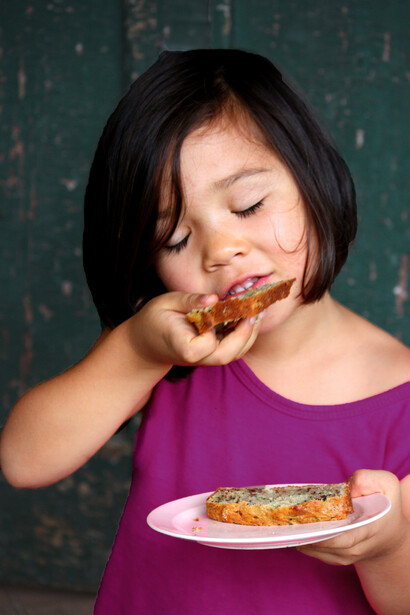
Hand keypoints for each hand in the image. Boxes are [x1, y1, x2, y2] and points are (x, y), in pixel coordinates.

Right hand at [128, 291, 264, 368]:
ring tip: (258, 311)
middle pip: (229, 354)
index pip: (210, 341)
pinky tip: (250, 316)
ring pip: (235, 354)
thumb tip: (213, 298)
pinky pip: (234, 349)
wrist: (145, 345)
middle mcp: (198, 359)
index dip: (217, 324)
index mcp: (185, 348)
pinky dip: (245, 335)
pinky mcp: (212, 355)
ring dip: (250, 333)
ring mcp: (207, 360)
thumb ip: (190, 301)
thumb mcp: (166, 303)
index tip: (220, 306)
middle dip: (246, 333)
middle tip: (256, 309)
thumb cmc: (154, 320)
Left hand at [296, 470, 409, 566]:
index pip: (345, 539)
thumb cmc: (387, 503)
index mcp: (370, 529)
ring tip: (287, 527)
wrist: (392, 532)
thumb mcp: (386, 483)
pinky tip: (293, 533)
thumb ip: (366, 479)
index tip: (306, 525)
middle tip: (289, 523)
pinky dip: (306, 545)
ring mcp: (350, 555)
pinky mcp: (341, 557)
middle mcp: (359, 547)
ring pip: (322, 553)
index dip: (324, 535)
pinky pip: (321, 555)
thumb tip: (345, 489)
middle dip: (308, 536)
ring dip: (304, 541)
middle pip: (329, 547)